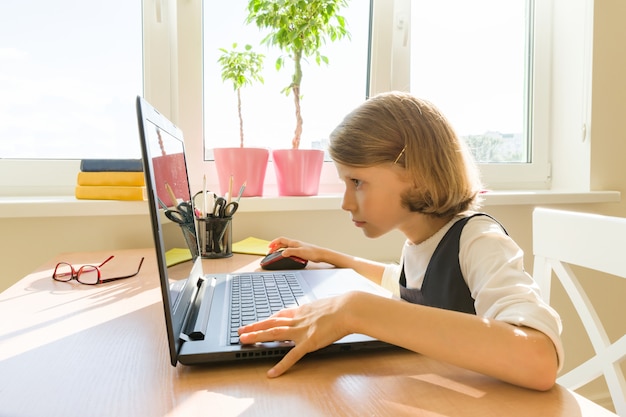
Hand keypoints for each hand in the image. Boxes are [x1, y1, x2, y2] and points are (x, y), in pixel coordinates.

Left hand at [238, 293, 353, 376]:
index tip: (261, 320)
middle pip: (271, 323)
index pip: (281, 314)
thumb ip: (318, 310)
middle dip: (255, 326)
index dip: (269, 318)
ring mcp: (301, 331)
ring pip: (274, 334)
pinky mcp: (308, 343)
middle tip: (242, 330)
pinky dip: (281, 365)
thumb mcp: (325, 304)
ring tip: (245, 340)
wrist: (348, 309)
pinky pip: (291, 356)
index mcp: (303, 311)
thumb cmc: (343, 307)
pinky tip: (272, 372)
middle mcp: (298, 320)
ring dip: (258, 337)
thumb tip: (320, 310)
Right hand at [267, 237, 326, 262]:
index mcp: (293, 242)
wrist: (321, 254)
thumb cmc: (312, 252)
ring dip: (279, 250)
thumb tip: (282, 253)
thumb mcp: (299, 252)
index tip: (269, 246)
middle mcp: (295, 244)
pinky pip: (290, 251)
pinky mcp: (300, 251)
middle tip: (270, 252)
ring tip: (276, 254)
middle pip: (282, 243)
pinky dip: (285, 253)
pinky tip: (286, 257)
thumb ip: (290, 252)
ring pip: (285, 247)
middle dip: (275, 247)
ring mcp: (297, 247)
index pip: (281, 240)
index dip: (274, 242)